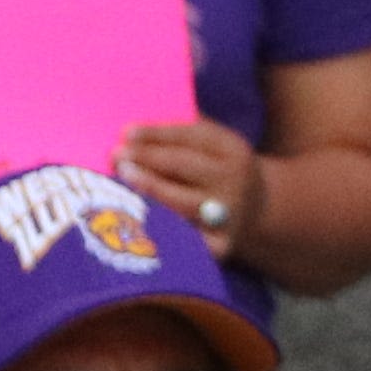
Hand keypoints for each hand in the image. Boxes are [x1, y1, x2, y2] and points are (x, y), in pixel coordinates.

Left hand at [115, 120, 263, 254]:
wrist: (254, 211)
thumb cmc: (217, 170)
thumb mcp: (216, 146)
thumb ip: (185, 132)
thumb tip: (137, 128)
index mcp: (232, 149)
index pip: (190, 135)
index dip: (157, 133)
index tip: (126, 132)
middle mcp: (233, 180)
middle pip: (184, 165)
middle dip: (147, 158)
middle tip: (116, 155)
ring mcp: (227, 213)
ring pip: (181, 200)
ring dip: (149, 188)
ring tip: (123, 177)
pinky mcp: (219, 243)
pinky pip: (185, 235)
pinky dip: (162, 226)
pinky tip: (139, 216)